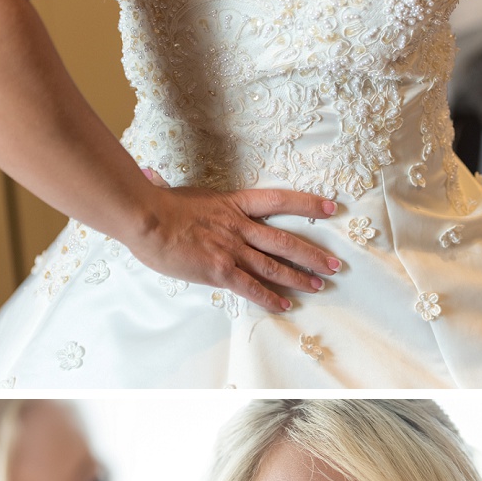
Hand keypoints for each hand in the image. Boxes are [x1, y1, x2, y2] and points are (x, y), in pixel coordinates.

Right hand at [133, 169, 339, 313]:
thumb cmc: (156, 205)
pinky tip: (285, 305)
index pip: (279, 201)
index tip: (330, 208)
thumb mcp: (174, 193)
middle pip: (285, 241)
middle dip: (313, 254)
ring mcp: (231, 250)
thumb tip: (149, 175)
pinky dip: (270, 297)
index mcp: (233, 204)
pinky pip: (251, 287)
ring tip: (319, 285)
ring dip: (300, 278)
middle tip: (334, 264)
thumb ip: (172, 189)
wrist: (147, 219)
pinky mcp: (220, 271)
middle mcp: (239, 227)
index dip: (308, 203)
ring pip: (274, 266)